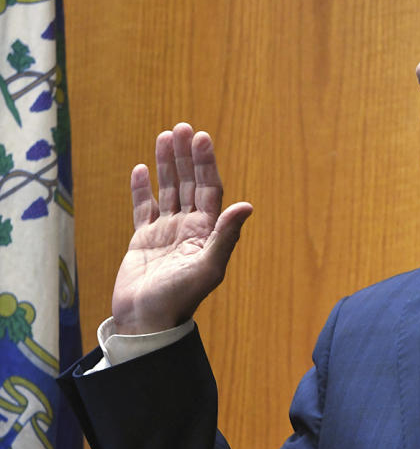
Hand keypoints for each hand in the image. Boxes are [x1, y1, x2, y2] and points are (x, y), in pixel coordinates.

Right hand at [112, 122, 252, 332]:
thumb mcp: (208, 267)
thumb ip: (226, 236)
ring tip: (164, 136)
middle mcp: (189, 229)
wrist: (148, 321)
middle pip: (189, 184)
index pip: (209, 190)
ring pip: (168, 190)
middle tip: (183, 127)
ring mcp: (166, 233)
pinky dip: (143, 189)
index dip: (206, 164)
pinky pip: (144, 208)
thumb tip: (247, 205)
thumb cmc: (180, 298)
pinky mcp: (143, 240)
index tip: (202, 138)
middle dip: (187, 156)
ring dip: (167, 164)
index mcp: (207, 233)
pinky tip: (142, 168)